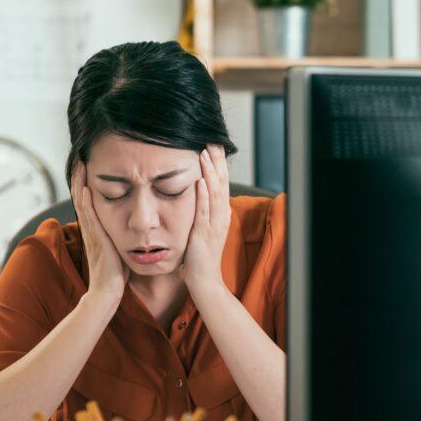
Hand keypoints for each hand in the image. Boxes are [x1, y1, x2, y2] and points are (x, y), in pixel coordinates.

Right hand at [70, 159, 128, 301]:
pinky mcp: (97, 239)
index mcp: (97, 229)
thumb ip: (122, 236)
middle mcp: (91, 228)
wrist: (107, 292)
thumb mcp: (119, 248)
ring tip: (80, 163)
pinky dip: (86, 200)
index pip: (89, 199)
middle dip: (81, 175)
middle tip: (80, 156)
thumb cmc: (116, 275)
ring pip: (83, 201)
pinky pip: (89, 215)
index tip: (89, 164)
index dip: (87, 181)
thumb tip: (134, 228)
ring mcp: (92, 233)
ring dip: (81, 181)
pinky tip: (87, 186)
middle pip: (82, 195)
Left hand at [182, 144, 230, 292]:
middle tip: (212, 140)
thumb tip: (198, 192)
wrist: (204, 281)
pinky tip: (200, 181)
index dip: (219, 163)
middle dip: (217, 161)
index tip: (213, 144)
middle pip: (221, 183)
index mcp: (220, 213)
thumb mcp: (204, 228)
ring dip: (210, 172)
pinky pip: (204, 212)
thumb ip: (204, 211)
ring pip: (214, 194)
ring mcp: (214, 225)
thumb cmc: (200, 256)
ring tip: (205, 153)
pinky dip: (203, 196)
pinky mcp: (203, 235)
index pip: (221, 182)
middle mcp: (221, 216)